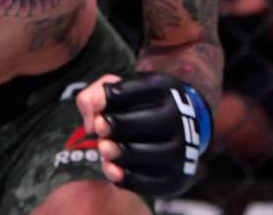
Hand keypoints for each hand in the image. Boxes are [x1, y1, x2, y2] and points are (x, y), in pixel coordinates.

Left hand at [76, 72, 211, 196]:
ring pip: (147, 154)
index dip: (112, 97)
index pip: (140, 89)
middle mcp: (180, 119)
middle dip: (116, 125)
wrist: (171, 132)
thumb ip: (96, 93)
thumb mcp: (120, 88)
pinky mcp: (174, 179)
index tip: (97, 104)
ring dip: (118, 152)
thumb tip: (91, 121)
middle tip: (99, 126)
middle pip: (147, 123)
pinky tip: (110, 168)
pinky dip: (124, 177)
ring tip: (103, 147)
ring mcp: (181, 151)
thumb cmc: (137, 105)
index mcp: (166, 89)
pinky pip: (148, 183)